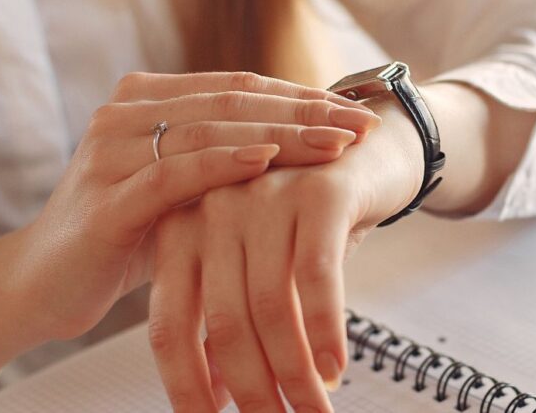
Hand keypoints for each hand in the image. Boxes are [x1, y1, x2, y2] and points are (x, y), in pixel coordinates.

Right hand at [0, 72, 379, 390]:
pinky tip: (269, 160)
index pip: (236, 88)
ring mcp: (111, 151)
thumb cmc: (118, 238)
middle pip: (231, 101)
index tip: (353, 110)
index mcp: (143, 101)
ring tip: (336, 143)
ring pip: (210, 130)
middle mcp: (124, 113)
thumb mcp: (176, 191)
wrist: (39, 283)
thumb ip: (219, 162)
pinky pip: (174, 174)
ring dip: (281, 134)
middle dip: (304, 111)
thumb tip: (302, 149)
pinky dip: (224, 164)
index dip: (299, 95)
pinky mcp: (106, 198)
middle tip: (360, 123)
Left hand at [147, 96, 423, 411]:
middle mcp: (213, 210)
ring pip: (271, 307)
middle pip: (221, 323)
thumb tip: (216, 393)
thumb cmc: (304, 217)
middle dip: (251, 390)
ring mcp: (263, 197)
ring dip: (294, 373)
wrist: (367, 148)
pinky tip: (336, 367)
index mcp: (182, 230)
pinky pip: (317, 277)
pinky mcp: (317, 193)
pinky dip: (326, 331)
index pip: (169, 324)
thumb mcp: (257, 266)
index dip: (185, 386)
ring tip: (312, 412)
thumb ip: (228, 319)